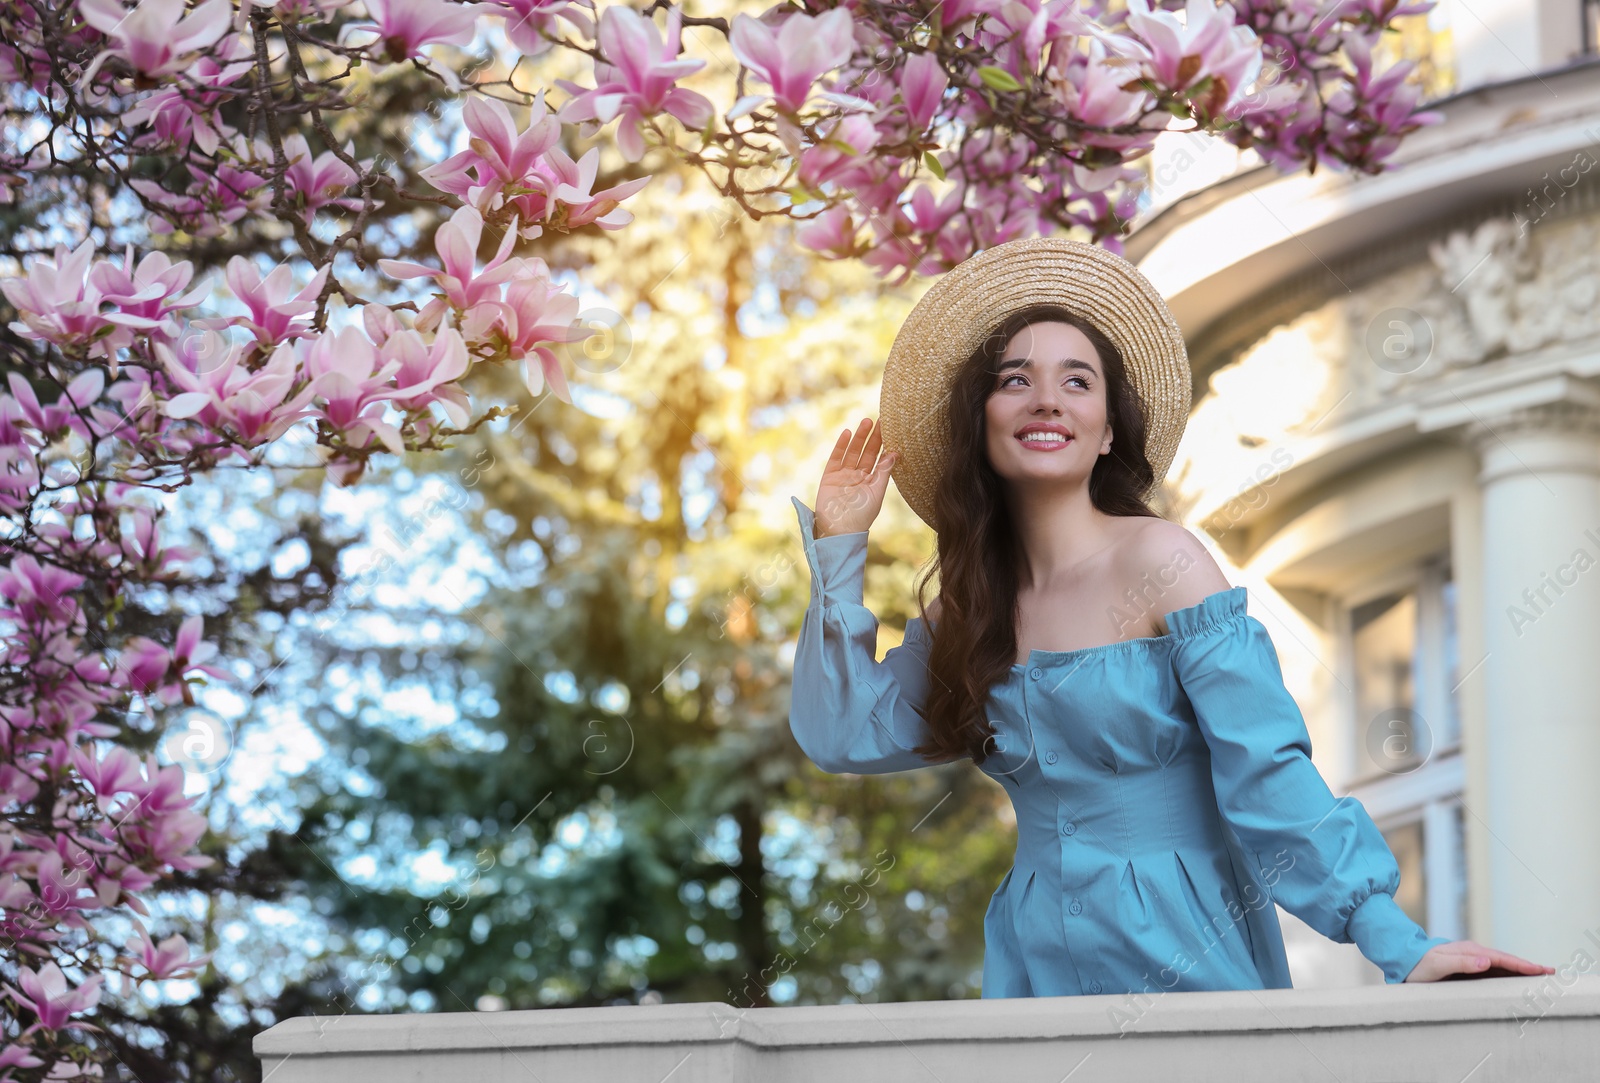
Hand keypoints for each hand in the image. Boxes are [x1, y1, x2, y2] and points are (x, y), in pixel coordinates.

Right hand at [814, 417, 897, 538]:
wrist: (840, 531)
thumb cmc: (862, 516)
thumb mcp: (876, 493)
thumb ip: (884, 473)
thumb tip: (894, 453)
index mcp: (872, 480)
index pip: (879, 458)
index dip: (884, 444)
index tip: (891, 429)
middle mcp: (858, 475)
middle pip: (866, 451)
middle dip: (873, 436)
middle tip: (880, 420)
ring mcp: (843, 475)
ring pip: (852, 452)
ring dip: (859, 437)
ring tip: (866, 422)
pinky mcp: (830, 477)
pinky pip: (836, 458)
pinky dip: (841, 446)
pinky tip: (847, 433)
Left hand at [1403, 940, 1553, 981]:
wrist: (1403, 960)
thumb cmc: (1420, 964)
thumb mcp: (1439, 965)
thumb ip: (1462, 962)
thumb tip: (1487, 961)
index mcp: (1470, 951)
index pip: (1502, 959)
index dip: (1522, 965)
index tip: (1540, 970)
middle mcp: (1474, 953)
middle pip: (1506, 960)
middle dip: (1528, 967)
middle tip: (1550, 973)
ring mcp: (1472, 959)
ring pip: (1501, 965)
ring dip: (1520, 970)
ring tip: (1540, 975)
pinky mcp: (1468, 966)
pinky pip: (1492, 970)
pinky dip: (1507, 973)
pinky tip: (1515, 979)